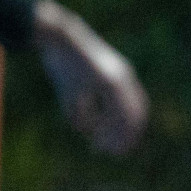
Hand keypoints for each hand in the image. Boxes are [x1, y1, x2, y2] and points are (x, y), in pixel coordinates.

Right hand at [33, 0, 147, 153]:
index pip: (133, 111)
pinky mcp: (107, 79)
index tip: (114, 146)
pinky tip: (95, 135)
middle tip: (112, 153)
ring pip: (124, 115)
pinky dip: (105, 124)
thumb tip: (85, 131)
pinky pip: (112, 108)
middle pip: (133, 115)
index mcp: (120, 80)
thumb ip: (82, 111)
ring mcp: (118, 79)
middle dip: (124, 137)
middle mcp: (124, 79)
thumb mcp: (73, 91)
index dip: (126, 131)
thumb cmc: (62, 63)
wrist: (57, 36)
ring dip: (113, 134)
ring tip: (102, 148)